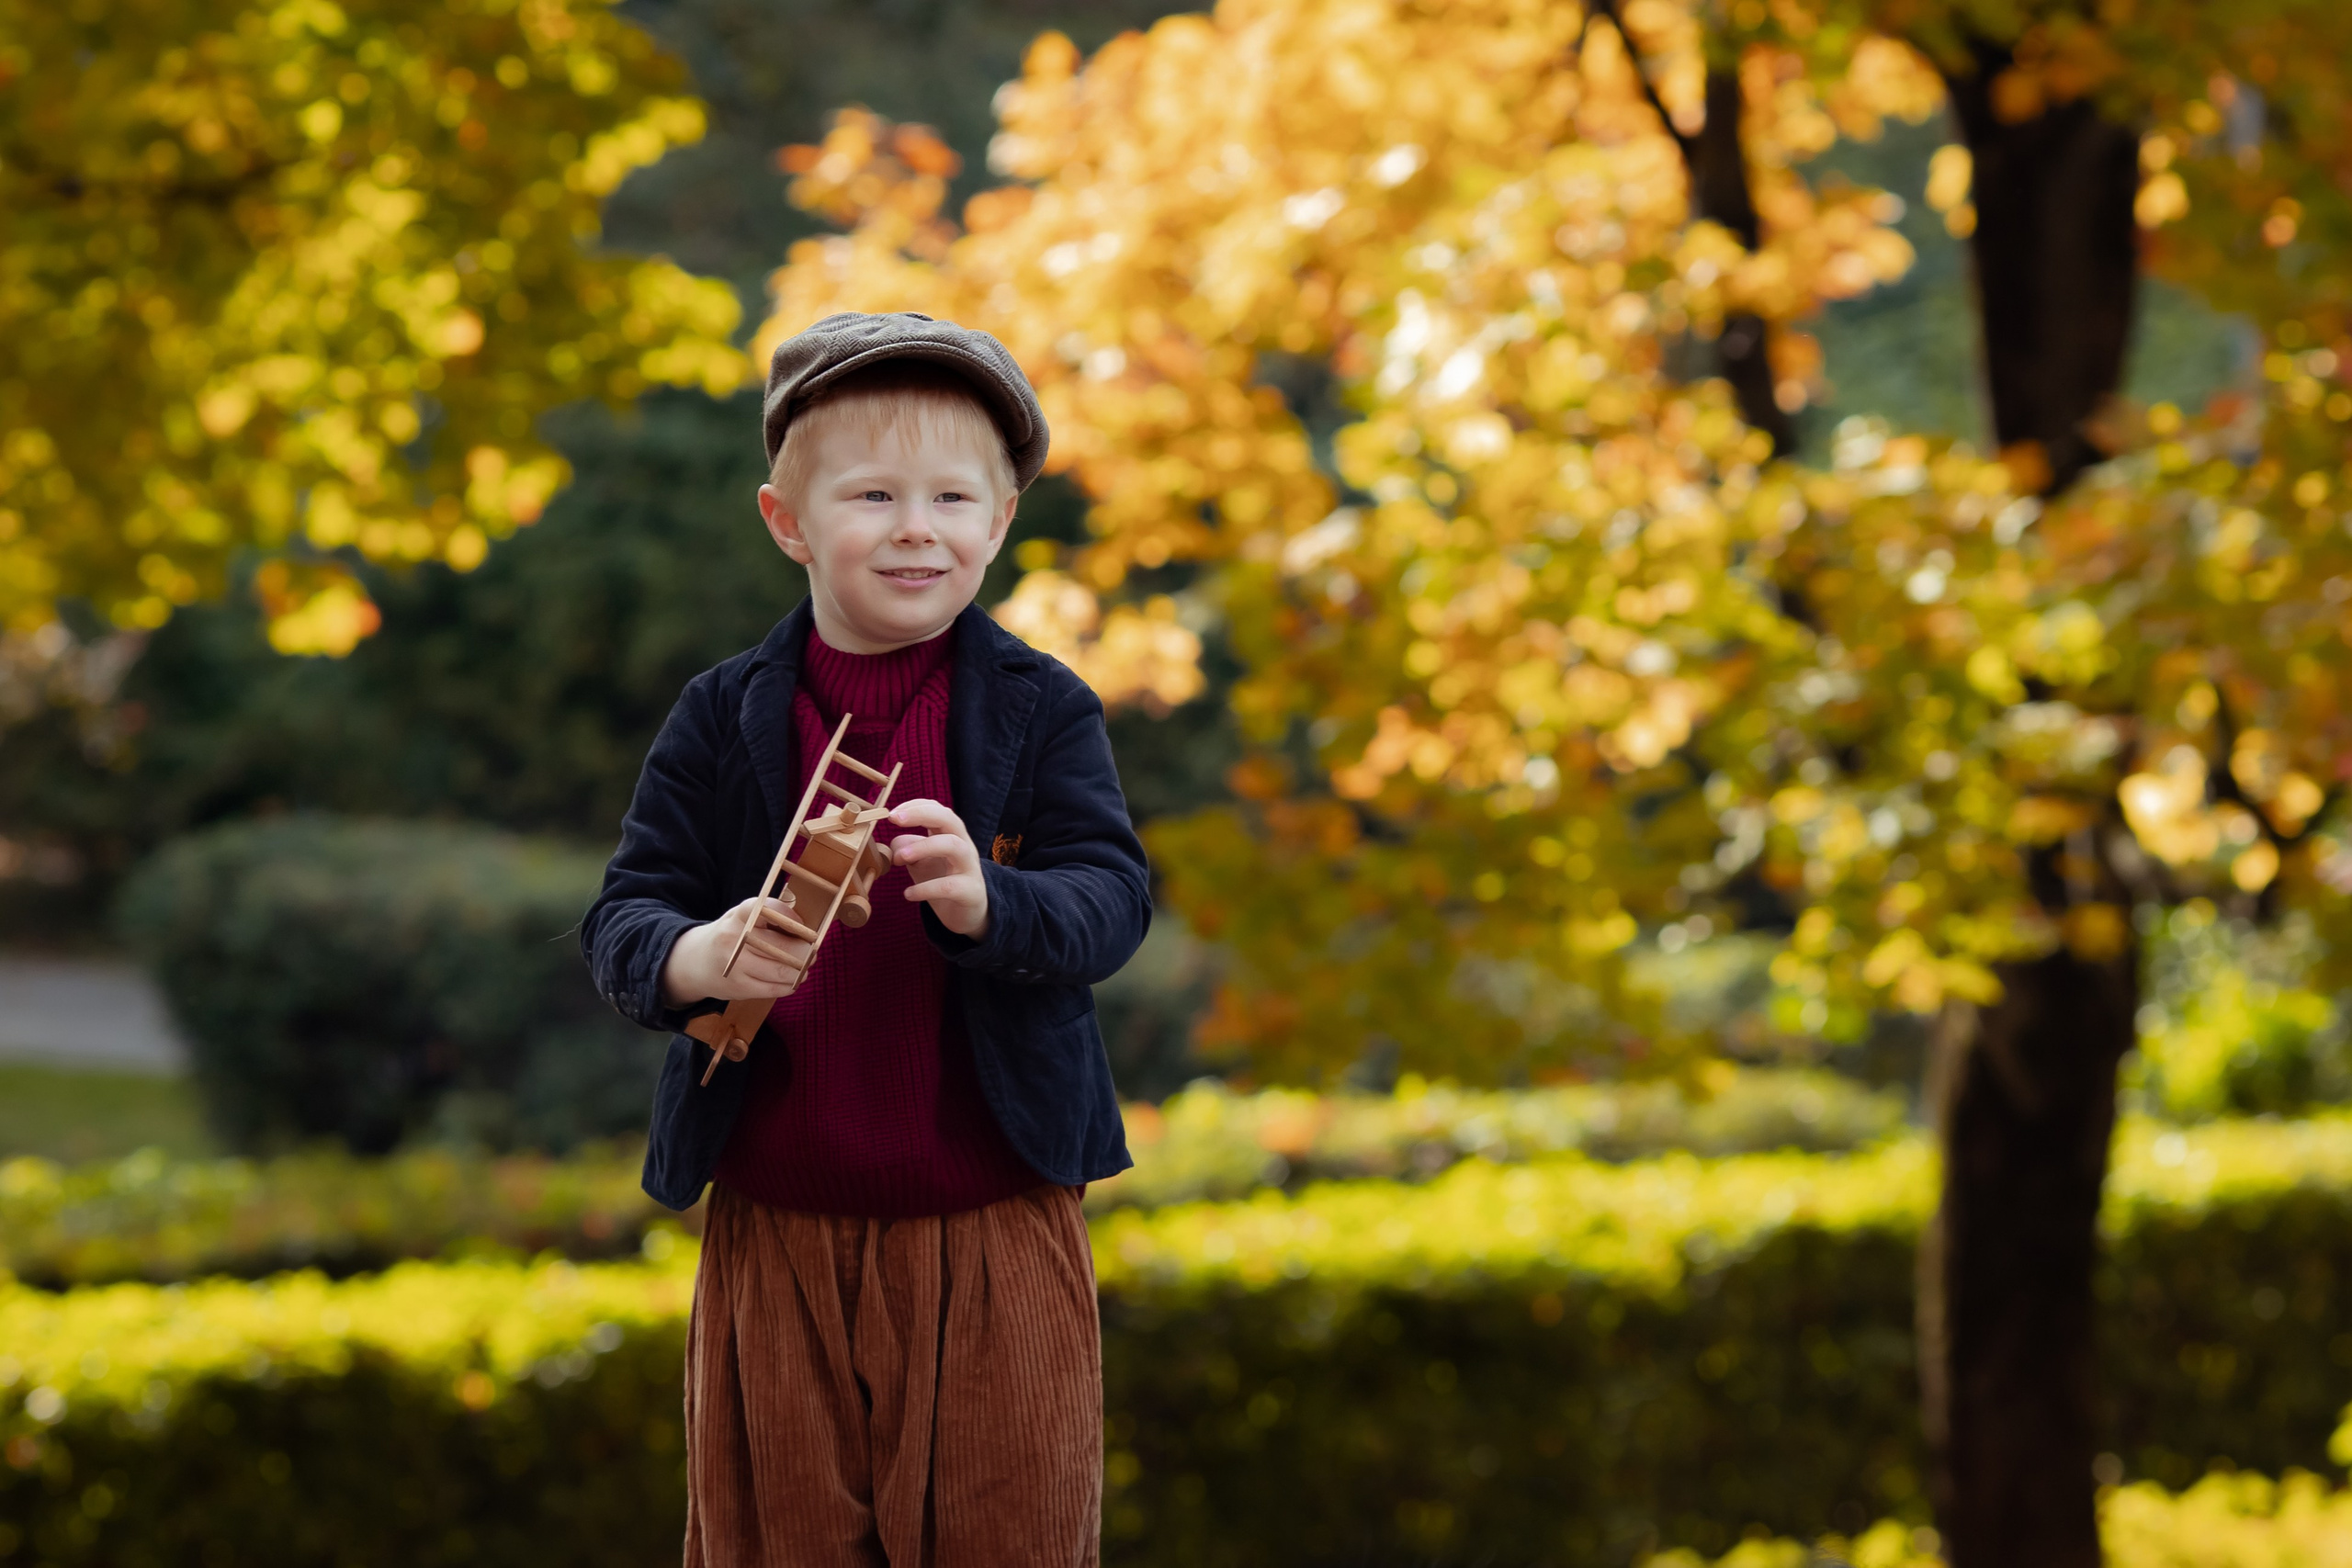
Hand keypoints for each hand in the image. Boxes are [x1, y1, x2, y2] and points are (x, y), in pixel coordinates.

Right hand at [660, 892, 812, 1005]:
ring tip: (806, 967)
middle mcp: (735, 938)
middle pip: (782, 946)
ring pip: (781, 970)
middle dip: (805, 951)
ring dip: (801, 970)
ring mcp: (736, 965)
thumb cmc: (730, 935)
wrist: (695, 962)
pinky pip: (773, 988)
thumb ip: (769, 917)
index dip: (793, 919)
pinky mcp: (738, 987)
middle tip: (814, 953)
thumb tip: (808, 930)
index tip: (805, 928)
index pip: (770, 910)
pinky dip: (790, 985)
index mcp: (739, 915)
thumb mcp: (742, 917)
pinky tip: (794, 981)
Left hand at [887, 798, 990, 938]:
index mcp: (952, 836)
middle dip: (922, 814)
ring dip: (924, 847)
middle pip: (950, 819)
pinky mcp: (971, 892)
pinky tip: (909, 894)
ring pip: (954, 846)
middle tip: (895, 819)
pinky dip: (926, 889)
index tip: (891, 814)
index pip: (938, 810)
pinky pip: (949, 886)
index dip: (915, 806)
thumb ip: (907, 849)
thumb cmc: (942, 881)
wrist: (968, 915)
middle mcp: (964, 846)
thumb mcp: (921, 863)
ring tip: (900, 858)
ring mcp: (970, 868)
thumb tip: (894, 845)